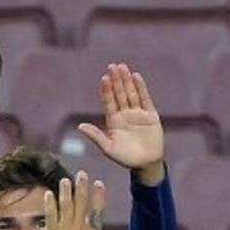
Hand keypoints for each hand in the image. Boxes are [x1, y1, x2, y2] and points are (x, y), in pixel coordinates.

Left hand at [42, 171, 139, 229]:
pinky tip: (48, 194)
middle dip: (82, 186)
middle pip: (81, 202)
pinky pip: (50, 215)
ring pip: (65, 205)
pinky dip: (49, 204)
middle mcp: (79, 228)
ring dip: (65, 191)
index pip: (98, 209)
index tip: (99, 183)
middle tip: (82, 174)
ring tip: (65, 181)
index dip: (99, 194)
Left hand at [77, 63, 164, 185]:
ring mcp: (138, 113)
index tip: (104, 78)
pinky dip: (141, 88)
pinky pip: (145, 99)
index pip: (109, 102)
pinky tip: (136, 77)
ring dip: (127, 81)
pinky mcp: (151, 115)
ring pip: (131, 93)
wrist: (146, 164)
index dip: (106, 90)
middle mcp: (125, 114)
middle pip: (119, 94)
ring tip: (123, 67)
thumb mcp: (108, 148)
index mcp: (114, 121)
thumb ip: (96, 136)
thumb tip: (79, 126)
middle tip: (112, 66)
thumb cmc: (125, 158)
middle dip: (116, 80)